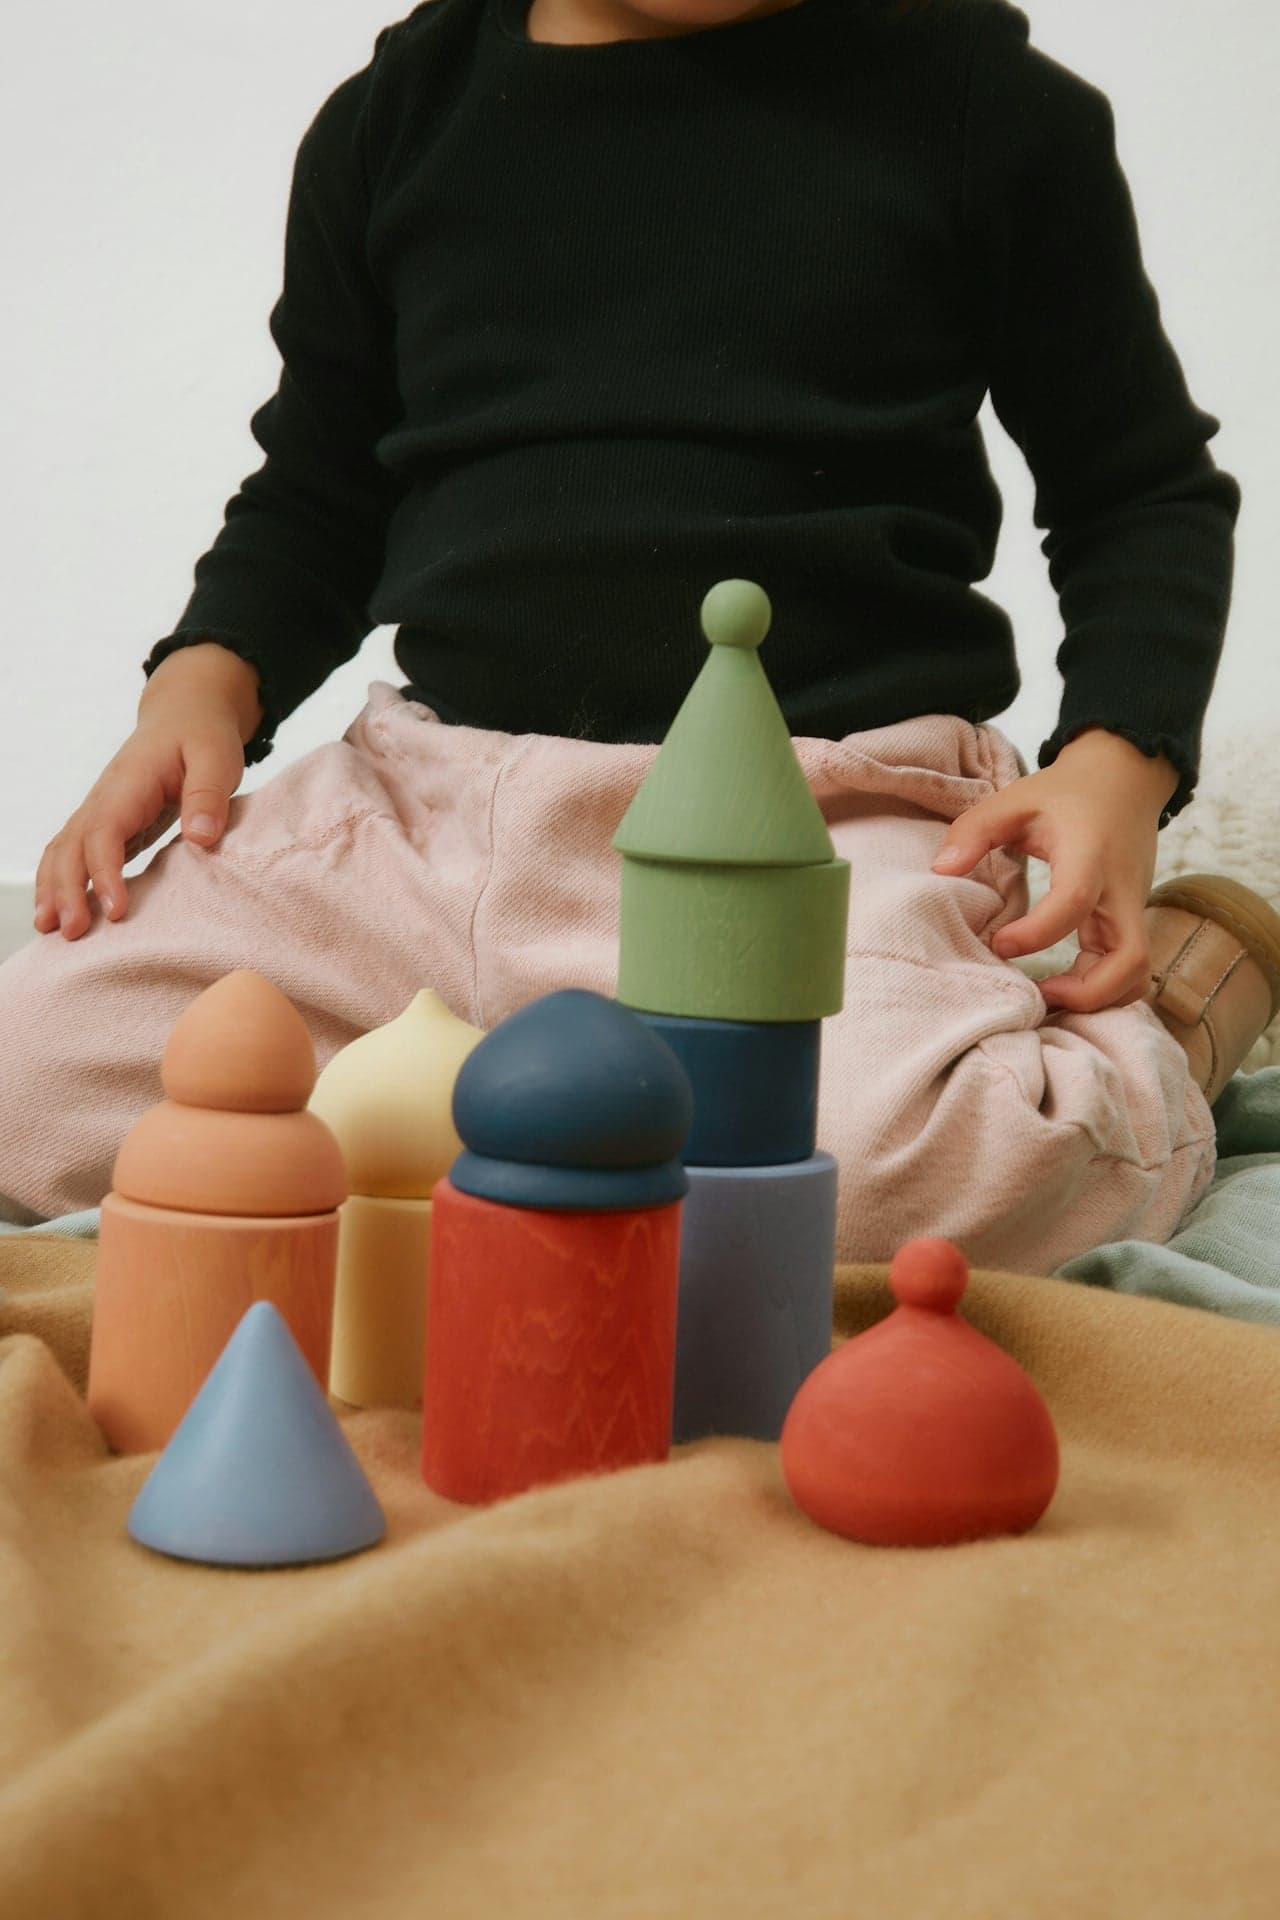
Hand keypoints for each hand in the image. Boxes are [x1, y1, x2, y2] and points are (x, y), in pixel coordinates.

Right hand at [34, 644, 260, 939]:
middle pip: (71, 846)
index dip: (105, 873)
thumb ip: (209, 795)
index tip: (116, 911)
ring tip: (51, 931)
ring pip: (63, 850)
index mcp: (128, 782)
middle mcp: (104, 797)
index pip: (104, 832)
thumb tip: (202, 836)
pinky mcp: (108, 823)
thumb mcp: (217, 757)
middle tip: (73, 933)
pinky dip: (63, 882)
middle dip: (67, 890)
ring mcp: (101, 810)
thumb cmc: (203, 735)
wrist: (186, 712)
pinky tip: (62, 912)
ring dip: (54, 889)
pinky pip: (75, 854)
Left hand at [930, 728, 1179, 1013]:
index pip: (1073, 902)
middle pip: (1130, 958)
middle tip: (1039, 995)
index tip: (999, 944)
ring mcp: (1133, 909)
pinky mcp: (1130, 920)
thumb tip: (941, 869)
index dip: (1035, 934)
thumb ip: (974, 830)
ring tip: (1049, 996)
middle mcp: (1121, 890)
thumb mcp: (1014, 799)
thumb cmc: (1064, 793)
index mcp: (1089, 856)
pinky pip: (1132, 967)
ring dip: (1099, 997)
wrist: (1123, 780)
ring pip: (1138, 972)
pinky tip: (1065, 987)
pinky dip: (1106, 989)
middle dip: (1087, 993)